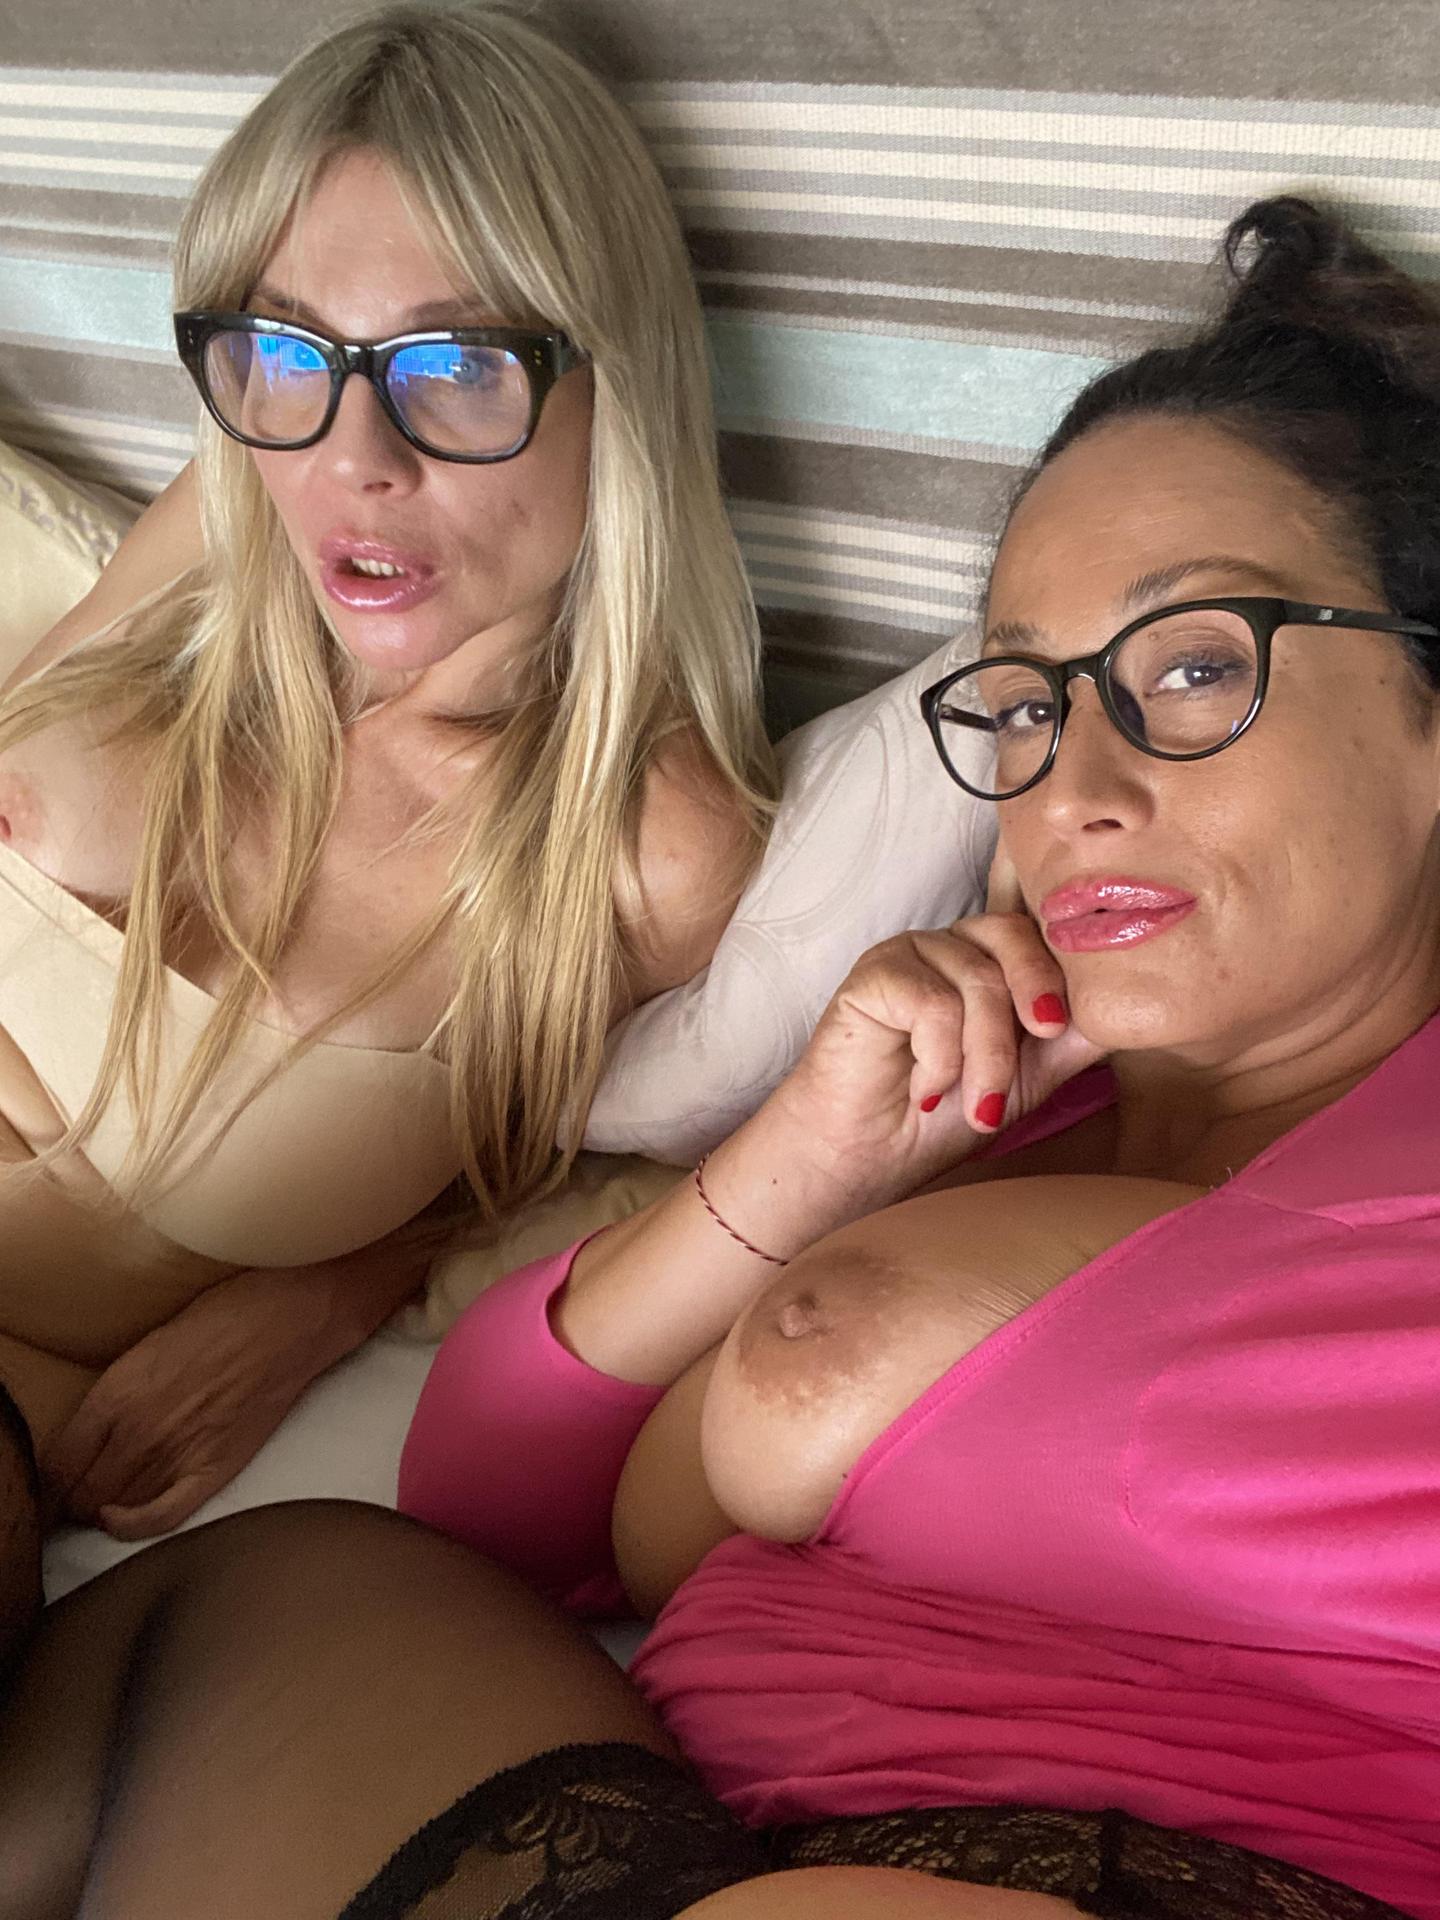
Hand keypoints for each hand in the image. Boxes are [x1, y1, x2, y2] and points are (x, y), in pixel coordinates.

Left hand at [43, 1263, 378, 1539]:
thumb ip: (115, 1394)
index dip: (48, 1484)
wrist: (289, 1319)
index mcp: (114, 1393)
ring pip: (113, 1507)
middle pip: (80, 1493)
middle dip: (70, 1501)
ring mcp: (177, 1451)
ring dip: (100, 1509)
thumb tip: (90, 1433)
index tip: (51, 1486)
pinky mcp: (215, 1467)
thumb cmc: (223, 1317)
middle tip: (74, 1497)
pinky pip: (161, 1517)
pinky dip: (133, 1526)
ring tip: (102, 1500)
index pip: (57, 1464)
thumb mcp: (147, 1346)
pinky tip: (120, 1518)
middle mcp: (138, 1429)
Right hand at [763, 847, 1104, 1214]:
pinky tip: (923, 1089)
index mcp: (993, 959)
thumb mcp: (1028, 1077)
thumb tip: (1129, 1008)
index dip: (1063, 971)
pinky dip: (938, 1059)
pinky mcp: (873, 974)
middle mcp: (953, 945)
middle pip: (1013, 936)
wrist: (870, 1158)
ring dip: (985, 1055)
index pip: (1043, 933)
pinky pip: (930, 1001)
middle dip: (1035, 997)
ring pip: (976, 979)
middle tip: (1042, 1042)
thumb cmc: (943, 1116)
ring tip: (974, 1106)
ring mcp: (910, 953)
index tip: (1063, 1024)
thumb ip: (1072, 1039)